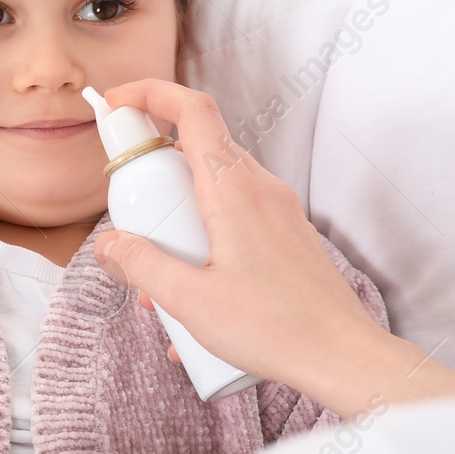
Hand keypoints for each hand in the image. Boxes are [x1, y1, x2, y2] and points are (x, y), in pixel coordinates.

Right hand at [92, 79, 454, 415]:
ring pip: (213, 190)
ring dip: (177, 220)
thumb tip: (109, 244)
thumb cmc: (276, 329)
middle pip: (195, 151)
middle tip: (130, 220)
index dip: (149, 93)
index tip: (115, 105)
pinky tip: (192, 304)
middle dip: (152, 179)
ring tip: (159, 283)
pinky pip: (234, 220)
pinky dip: (204, 242)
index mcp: (233, 189)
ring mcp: (278, 211)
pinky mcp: (287, 237)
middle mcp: (260, 188)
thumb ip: (142, 265)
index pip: (191, 111)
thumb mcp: (190, 300)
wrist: (345, 360)